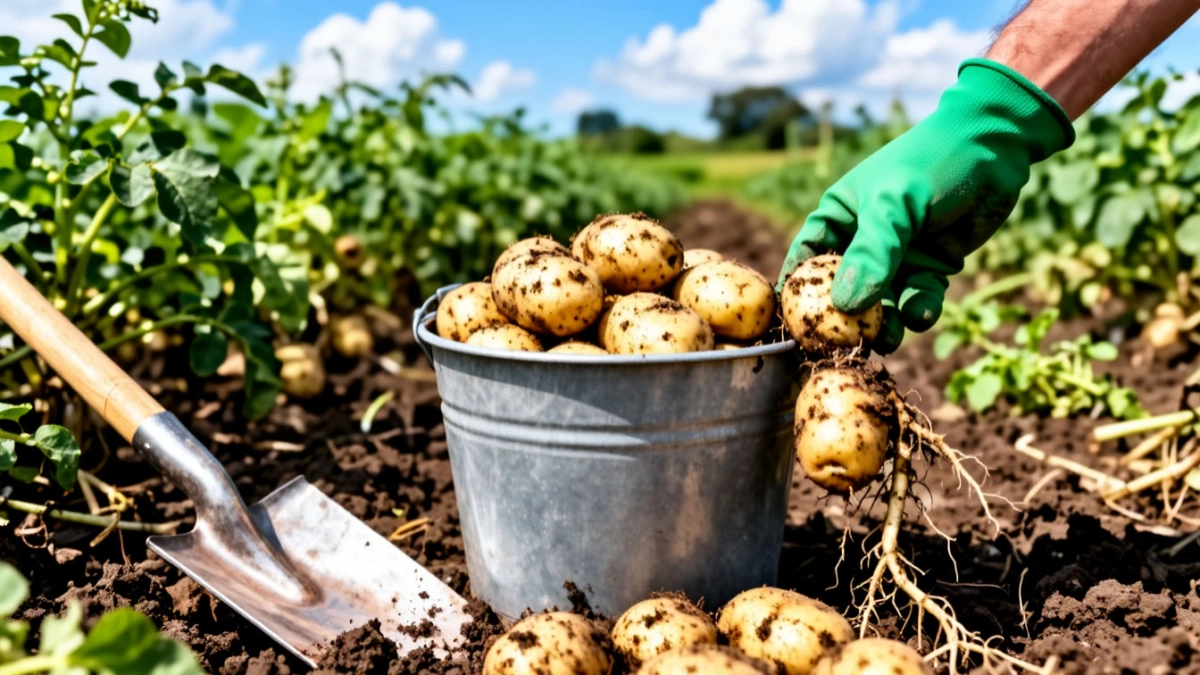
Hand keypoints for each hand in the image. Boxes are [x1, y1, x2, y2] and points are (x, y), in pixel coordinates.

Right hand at [776, 59, 1073, 353]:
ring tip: (890, 339)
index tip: (797, 324)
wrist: (995, 146)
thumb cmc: (932, 163)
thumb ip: (872, 254)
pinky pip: (917, 297)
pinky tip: (922, 312)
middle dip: (845, 318)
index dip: (798, 291)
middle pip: (843, 289)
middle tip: (847, 345)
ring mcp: (898, 255)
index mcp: (840, 216)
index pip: (807, 258)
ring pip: (882, 302)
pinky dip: (919, 309)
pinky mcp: (931, 266)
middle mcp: (864, 239)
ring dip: (884, 323)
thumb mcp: (896, 206)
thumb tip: (844, 305)